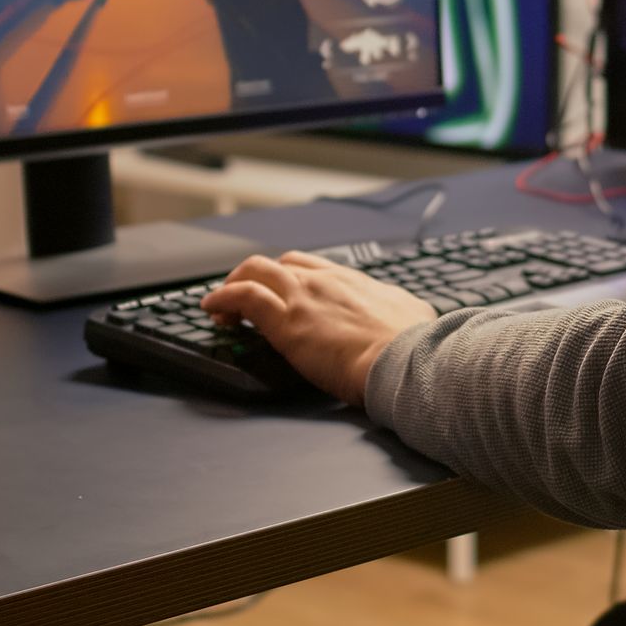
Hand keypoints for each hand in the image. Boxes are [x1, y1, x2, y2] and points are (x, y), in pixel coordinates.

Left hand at [200, 251, 436, 405]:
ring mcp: (304, 298)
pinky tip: (212, 308)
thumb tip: (410, 314)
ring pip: (255, 271)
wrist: (404, 360)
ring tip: (221, 304)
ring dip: (234, 284)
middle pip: (280, 265)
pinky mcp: (285, 322)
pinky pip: (242, 297)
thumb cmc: (412, 345)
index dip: (290, 276)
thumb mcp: (413, 315)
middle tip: (247, 299)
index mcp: (353, 282)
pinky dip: (222, 298)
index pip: (311, 266)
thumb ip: (400, 309)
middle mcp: (325, 282)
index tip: (282, 291)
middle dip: (259, 278)